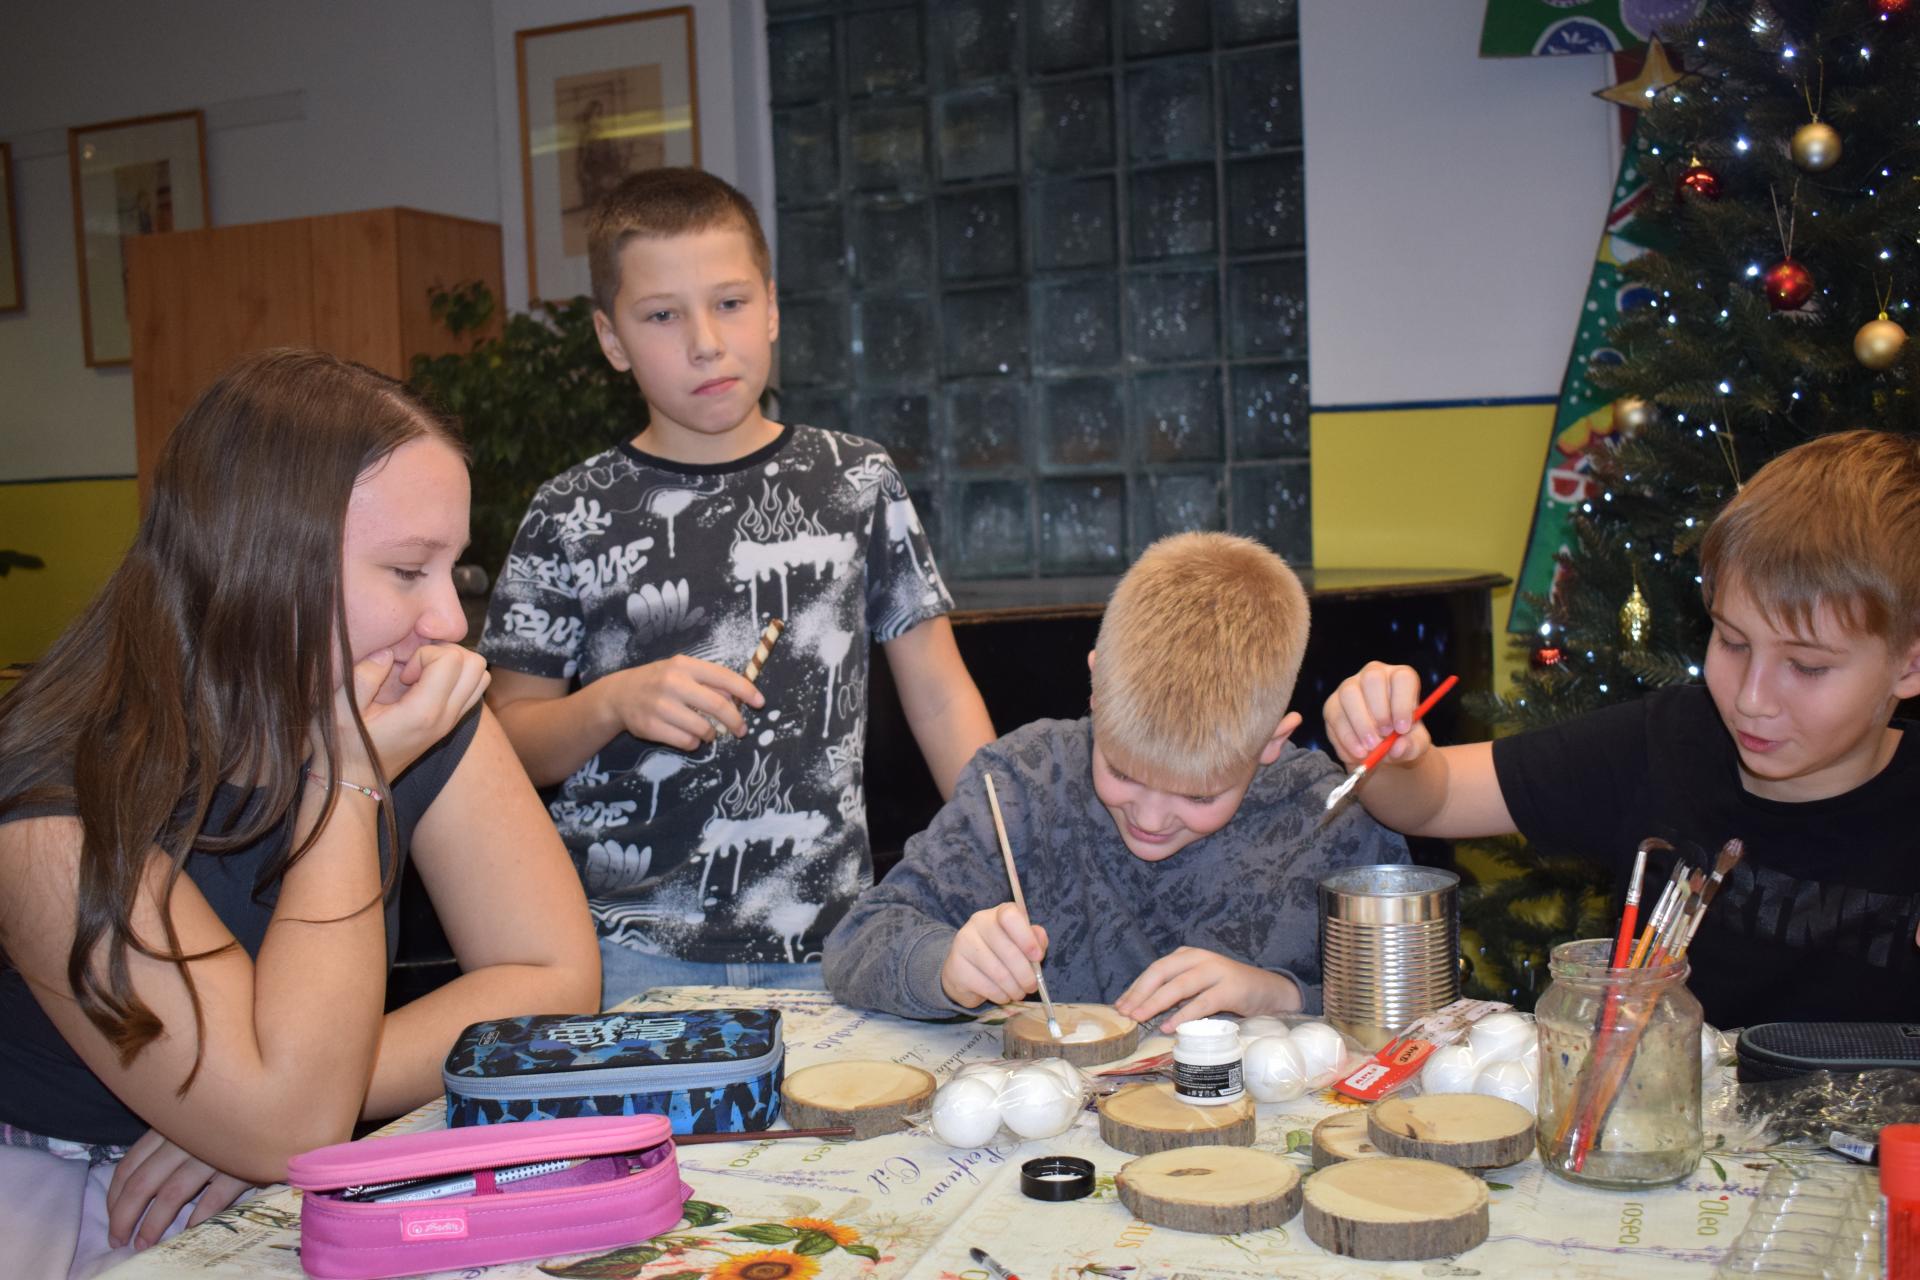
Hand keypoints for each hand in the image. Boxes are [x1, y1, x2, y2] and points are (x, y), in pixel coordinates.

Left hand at [107, 1129, 254, 1249]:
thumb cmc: (236, 1118)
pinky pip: (214, 1197)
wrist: (284, 1110)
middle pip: (142, 1183)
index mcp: (170, 1126)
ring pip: (171, 1194)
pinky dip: (198, 1218)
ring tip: (145, 1244)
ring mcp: (214, 1151)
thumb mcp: (196, 1122)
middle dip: (124, 1217)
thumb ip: (169, 1143)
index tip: (113, 1219)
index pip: (129, 1165)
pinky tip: (189, 1231)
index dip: (114, 1197)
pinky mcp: (242, 1165)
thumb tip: (136, 1187)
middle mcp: (186, 1137)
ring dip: (153, 1224)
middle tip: (120, 1240)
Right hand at [356, 644, 490, 776]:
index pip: (452, 660)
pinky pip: (472, 689)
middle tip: (416, 667)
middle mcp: (446, 717)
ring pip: (480, 676)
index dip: (425, 654)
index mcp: (424, 712)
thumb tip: (387, 652)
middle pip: (475, 664)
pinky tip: (425, 683)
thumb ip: (364, 675)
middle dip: (445, 653)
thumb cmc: (345, 744)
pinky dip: (456, 677)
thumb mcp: (341, 708)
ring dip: (454, 664)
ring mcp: (452, 721)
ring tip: (422, 673)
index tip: (402, 673)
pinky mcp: (450, 722)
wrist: (357, 778)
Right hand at [602, 655, 764, 751]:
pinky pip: (686, 742)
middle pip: (718, 706)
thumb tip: (739, 699)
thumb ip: (708, 681)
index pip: (723, 677)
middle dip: (736, 721)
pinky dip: (693, 742)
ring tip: (707, 731)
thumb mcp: (682, 672)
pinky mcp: (651, 727)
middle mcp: (673, 683)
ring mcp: (660, 706)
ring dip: (711, 734)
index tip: (760, 703)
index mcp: (684, 665)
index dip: (746, 691)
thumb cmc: (659, 681)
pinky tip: (688, 736)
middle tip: (741, 730)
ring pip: (703, 728)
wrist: (619, 695)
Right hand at [940, 903, 1050, 1007]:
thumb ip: (1035, 941)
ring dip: (1015, 989)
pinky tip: (1002, 995)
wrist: (964, 970)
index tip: (1037, 957)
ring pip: (999, 973)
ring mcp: (963, 944)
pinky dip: (1001, 996)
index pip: (1010, 916)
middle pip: (1008, 951)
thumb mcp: (1021, 943)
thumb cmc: (999, 954)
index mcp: (997, 914)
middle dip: (1026, 975)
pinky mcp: (956, 968)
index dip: (1027, 938)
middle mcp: (977, 924)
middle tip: (1032, 986)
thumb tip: (1039, 947)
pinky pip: (987, 987)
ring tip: (1018, 992)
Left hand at [1114, 947, 1300, 1031]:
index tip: (1120, 1006)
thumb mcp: (1199, 984)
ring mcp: (1216, 971)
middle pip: (1161, 972)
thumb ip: (1176, 990)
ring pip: (1179, 986)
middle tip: (1125, 1013)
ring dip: (1156, 1003)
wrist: (1268, 991)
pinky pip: (1202, 1003)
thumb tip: (1141, 1008)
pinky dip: (1184, 1015)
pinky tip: (1170, 1027)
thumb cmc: (1228, 989)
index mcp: (1188, 955)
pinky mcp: (1230, 989)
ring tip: (1140, 1019)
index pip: (1155, 969)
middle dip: (1140, 994)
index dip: (1136, 988)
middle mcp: (1199, 958)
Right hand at [1322, 661, 1432, 770]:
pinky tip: (1357, 753)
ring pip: (1349, 694)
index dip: (1402, 703)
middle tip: (1384, 735)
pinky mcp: (1333, 704)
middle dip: (1379, 710)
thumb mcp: (1415, 745)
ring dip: (1360, 724)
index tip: (1402, 729)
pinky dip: (1346, 738)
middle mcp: (1374, 675)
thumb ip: (1412, 746)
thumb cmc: (1403, 739)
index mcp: (1400, 679)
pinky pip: (1334, 716)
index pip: (1402, 678)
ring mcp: (1350, 687)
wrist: (1382, 750)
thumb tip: (1398, 747)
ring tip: (1370, 748)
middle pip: (1372, 679)